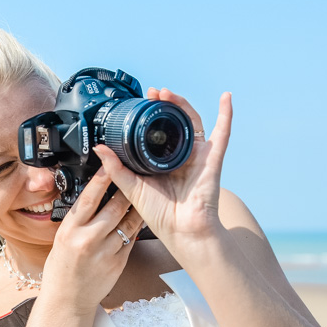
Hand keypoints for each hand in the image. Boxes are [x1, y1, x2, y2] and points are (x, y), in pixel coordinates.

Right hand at [40, 166, 144, 314]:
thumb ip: (79, 219)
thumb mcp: (63, 238)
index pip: (89, 198)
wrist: (68, 299)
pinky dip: (136, 227)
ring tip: (141, 194)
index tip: (110, 163)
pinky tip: (138, 219)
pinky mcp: (119, 263)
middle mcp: (87, 240)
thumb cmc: (63, 267)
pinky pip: (132, 239)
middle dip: (126, 189)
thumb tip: (95, 195)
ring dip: (136, 206)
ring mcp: (105, 252)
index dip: (102, 178)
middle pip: (115, 207)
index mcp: (70, 230)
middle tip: (134, 175)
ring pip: (129, 222)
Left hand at [94, 89, 232, 245]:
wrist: (182, 232)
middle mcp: (182, 156)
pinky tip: (227, 98)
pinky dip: (227, 114)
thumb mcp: (132, 188)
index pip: (159, 130)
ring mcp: (198, 156)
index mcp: (164, 161)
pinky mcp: (213, 160)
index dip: (152, 113)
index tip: (142, 100)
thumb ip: (116, 168)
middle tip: (152, 93)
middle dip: (165, 104)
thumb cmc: (161, 216)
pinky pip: (222, 134)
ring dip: (183, 104)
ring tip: (168, 93)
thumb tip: (99, 148)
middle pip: (176, 122)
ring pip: (194, 122)